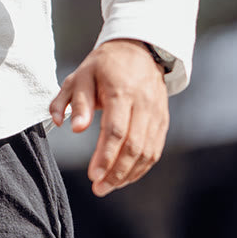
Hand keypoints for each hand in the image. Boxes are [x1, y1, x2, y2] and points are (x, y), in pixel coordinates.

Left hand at [49, 39, 169, 196]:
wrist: (139, 48)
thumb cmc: (102, 66)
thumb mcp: (80, 77)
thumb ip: (73, 102)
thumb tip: (74, 128)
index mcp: (122, 91)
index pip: (116, 130)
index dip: (105, 156)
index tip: (93, 176)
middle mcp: (144, 102)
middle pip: (134, 145)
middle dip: (116, 172)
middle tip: (99, 189)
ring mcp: (156, 111)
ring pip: (147, 150)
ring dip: (128, 174)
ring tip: (108, 187)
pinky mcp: (162, 119)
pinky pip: (155, 149)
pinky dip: (141, 168)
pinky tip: (124, 179)